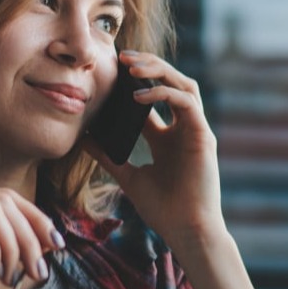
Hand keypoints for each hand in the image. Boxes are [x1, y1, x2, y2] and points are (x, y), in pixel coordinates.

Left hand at [79, 51, 225, 249]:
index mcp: (169, 137)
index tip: (110, 71)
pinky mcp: (204, 136)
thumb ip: (108, 156)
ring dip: (159, 71)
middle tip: (121, 57)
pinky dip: (163, 94)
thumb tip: (84, 138)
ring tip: (131, 67)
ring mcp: (197, 131)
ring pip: (184, 84)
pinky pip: (186, 102)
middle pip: (172, 82)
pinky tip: (139, 97)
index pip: (153, 97)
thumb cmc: (163, 210)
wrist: (187, 231)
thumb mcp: (128, 176)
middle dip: (148, 66)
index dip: (134, 81)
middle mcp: (184, 129)